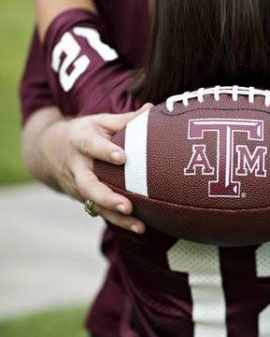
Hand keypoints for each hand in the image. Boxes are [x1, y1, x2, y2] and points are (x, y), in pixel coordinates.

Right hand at [40, 105, 152, 232]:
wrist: (49, 151)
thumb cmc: (85, 133)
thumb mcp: (100, 121)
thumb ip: (125, 119)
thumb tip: (152, 109)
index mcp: (80, 141)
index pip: (91, 146)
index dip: (105, 151)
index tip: (122, 157)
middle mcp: (77, 166)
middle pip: (88, 185)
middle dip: (107, 197)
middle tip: (127, 205)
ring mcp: (78, 186)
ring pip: (94, 204)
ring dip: (116, 216)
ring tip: (139, 226)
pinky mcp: (83, 199)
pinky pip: (100, 212)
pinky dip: (118, 221)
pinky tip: (139, 227)